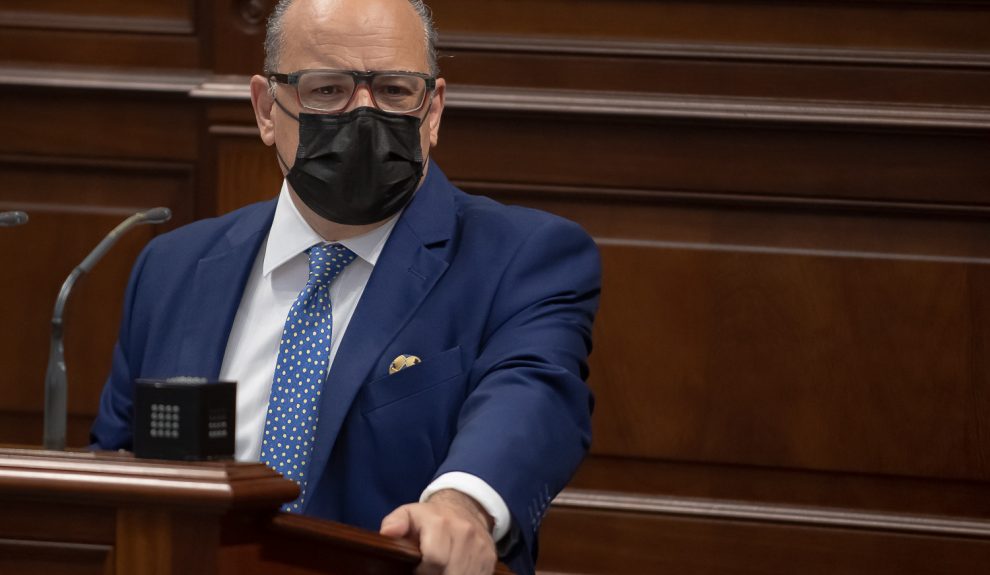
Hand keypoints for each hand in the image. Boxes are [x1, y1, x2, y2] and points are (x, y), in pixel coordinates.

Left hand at [380, 489, 496, 574]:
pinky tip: (454, 571)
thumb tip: (387, 533)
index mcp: (441, 523)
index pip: (434, 560)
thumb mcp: (408, 514)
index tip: (417, 570)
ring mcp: (480, 546)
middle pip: (450, 573)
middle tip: (429, 572)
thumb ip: (395, 523)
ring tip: (441, 570)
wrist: (465, 509)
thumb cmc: (429, 518)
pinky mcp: (490, 558)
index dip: (423, 571)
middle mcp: (465, 533)